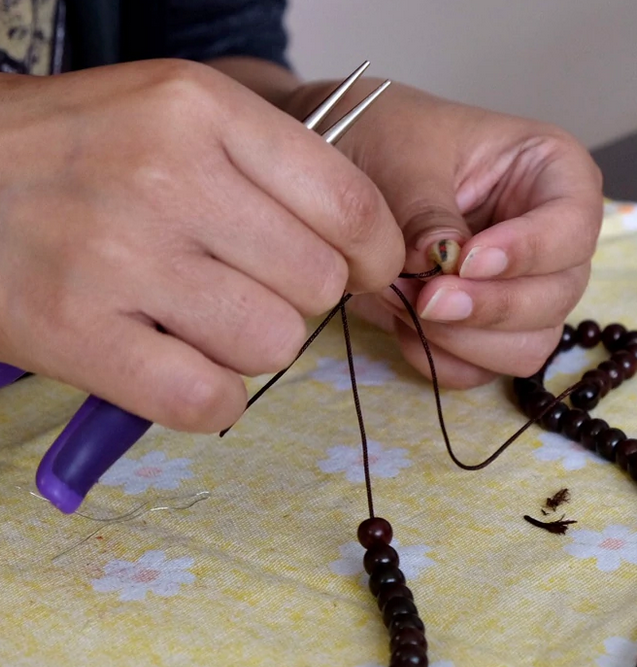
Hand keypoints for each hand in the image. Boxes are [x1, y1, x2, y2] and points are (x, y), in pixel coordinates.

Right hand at [0, 60, 404, 431]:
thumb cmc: (77, 152)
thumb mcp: (174, 113)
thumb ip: (274, 167)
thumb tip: (368, 250)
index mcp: (200, 108)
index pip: (351, 206)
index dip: (372, 254)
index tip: (357, 267)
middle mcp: (164, 174)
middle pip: (318, 284)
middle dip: (297, 297)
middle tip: (241, 283)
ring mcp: (118, 254)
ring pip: (274, 344)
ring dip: (249, 347)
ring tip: (193, 317)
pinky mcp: (78, 332)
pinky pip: (211, 400)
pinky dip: (210, 398)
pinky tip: (177, 365)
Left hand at [289, 80, 603, 387]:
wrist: (347, 164)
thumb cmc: (389, 136)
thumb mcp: (402, 156)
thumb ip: (426, 211)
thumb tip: (443, 263)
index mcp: (554, 173)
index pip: (573, 225)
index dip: (528, 251)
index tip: (468, 261)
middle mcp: (554, 238)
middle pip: (558, 296)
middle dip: (489, 306)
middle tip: (424, 296)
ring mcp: (528, 289)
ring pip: (529, 344)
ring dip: (465, 338)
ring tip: (405, 303)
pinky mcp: (493, 330)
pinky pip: (487, 370)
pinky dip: (444, 359)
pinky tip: (405, 325)